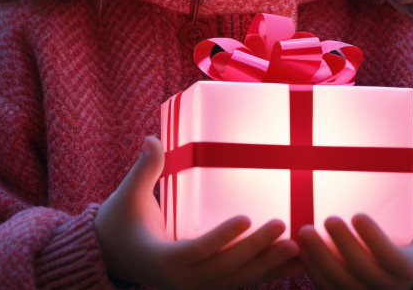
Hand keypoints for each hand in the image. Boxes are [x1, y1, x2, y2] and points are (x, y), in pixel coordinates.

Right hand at [94, 135, 300, 289]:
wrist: (114, 256)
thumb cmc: (121, 222)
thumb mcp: (128, 195)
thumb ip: (144, 169)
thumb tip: (152, 138)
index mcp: (162, 258)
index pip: (197, 250)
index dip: (222, 237)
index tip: (246, 217)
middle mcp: (181, 280)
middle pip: (224, 269)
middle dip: (255, 250)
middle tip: (282, 226)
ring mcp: (196, 287)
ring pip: (237, 281)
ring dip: (269, 266)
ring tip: (298, 248)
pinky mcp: (208, 287)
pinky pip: (240, 283)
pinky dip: (267, 274)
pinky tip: (295, 264)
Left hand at [295, 136, 412, 289]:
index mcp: (410, 265)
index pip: (393, 259)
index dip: (374, 239)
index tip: (357, 215)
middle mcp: (390, 287)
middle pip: (361, 270)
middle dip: (341, 246)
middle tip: (326, 219)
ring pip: (340, 282)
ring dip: (320, 259)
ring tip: (304, 232)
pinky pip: (328, 288)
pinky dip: (313, 272)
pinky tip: (301, 251)